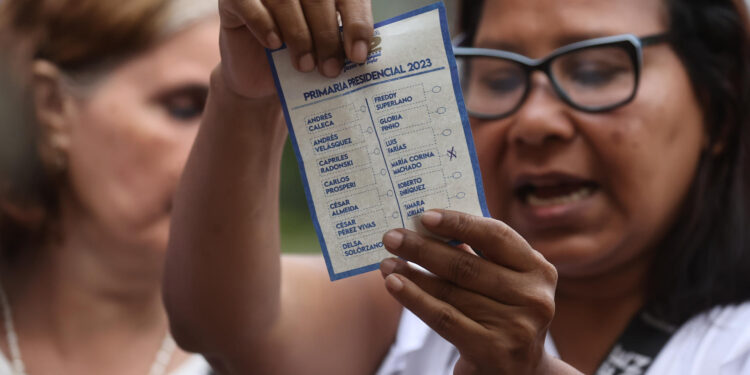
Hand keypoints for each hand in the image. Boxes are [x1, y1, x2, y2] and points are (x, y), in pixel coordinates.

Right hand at [217, 0, 373, 98]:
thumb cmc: (298, 60)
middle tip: (331, 68)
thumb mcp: (325, 51)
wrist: (260, 79)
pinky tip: (275, 45)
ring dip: (299, 35)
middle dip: (327, 35)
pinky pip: (249, 4)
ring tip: (305, 65)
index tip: (358, 54)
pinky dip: (265, 24)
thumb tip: (363, 52)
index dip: (356, 21)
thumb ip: (343, 43)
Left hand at [380, 210, 559, 374]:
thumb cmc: (503, 314)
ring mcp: (516, 327)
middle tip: (392, 237)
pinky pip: (443, 317)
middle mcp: (533, 298)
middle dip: (424, 248)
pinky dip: (414, 298)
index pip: (496, 236)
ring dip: (413, 274)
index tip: (425, 216)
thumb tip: (430, 226)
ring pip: (451, 292)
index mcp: (539, 271)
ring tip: (388, 262)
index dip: (459, 223)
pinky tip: (394, 285)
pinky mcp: (492, 350)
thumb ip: (481, 255)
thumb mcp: (507, 283)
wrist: (519, 372)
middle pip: (467, 265)